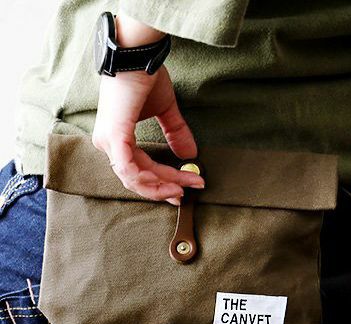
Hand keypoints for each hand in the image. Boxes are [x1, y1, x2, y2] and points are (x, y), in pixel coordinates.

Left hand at [92, 15, 204, 205]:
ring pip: (135, 178)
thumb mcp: (165, 110)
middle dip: (165, 188)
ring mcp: (109, 142)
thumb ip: (175, 133)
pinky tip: (169, 183)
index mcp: (117, 138)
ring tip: (182, 188)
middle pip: (139, 178)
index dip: (163, 182)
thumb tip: (191, 155)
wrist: (136, 54)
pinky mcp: (115, 138)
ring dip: (161, 186)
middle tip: (187, 192)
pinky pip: (130, 169)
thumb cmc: (145, 77)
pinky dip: (149, 179)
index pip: (140, 169)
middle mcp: (108, 144)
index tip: (184, 187)